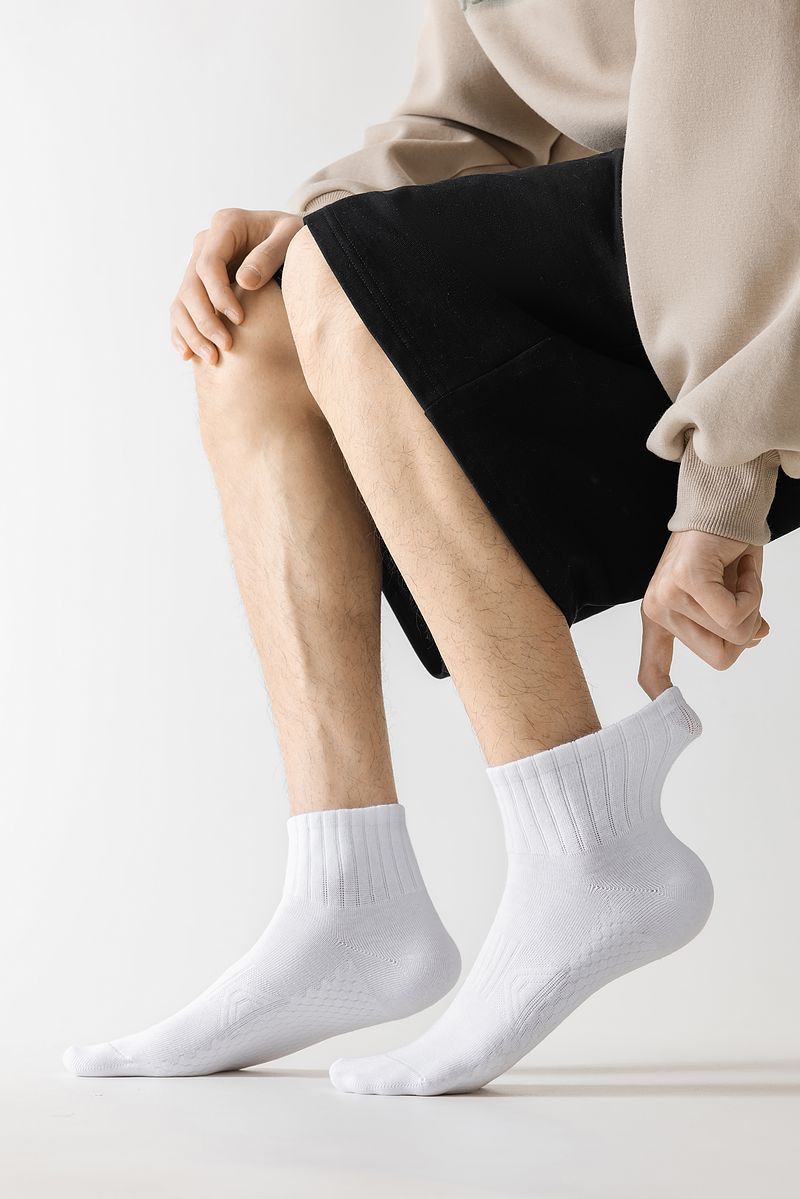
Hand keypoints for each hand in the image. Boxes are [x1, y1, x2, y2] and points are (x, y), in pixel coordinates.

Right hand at [169, 208, 303, 365]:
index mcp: (226, 225)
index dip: (219, 295)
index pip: (209, 264)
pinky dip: (182, 332)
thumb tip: (244, 281)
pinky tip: (189, 355)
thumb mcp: (291, 237)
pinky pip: (182, 309)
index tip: (240, 320)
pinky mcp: (200, 283)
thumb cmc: (295, 237)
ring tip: (212, 358)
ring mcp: (199, 263)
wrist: (292, 241)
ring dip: (192, 332)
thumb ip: (270, 254)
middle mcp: (207, 243)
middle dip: (205, 320)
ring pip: (182, 300)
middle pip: (191, 286)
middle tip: (226, 346)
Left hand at [638, 529, 769, 698]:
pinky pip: (735, 615)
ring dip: (753, 606)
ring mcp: (668, 596)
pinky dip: (753, 595)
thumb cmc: (724, 547)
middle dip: (746, 632)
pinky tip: (741, 569)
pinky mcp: (685, 582)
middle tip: (743, 596)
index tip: (665, 707)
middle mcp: (658, 610)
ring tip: (738, 575)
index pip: (651, 666)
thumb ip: (734, 623)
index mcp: (661, 616)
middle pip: (720, 657)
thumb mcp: (729, 592)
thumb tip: (753, 638)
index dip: (659, 690)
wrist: (724, 503)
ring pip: (732, 635)